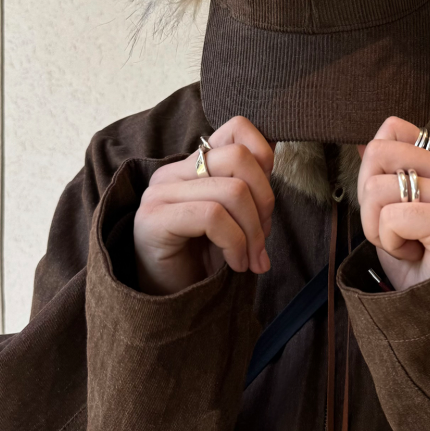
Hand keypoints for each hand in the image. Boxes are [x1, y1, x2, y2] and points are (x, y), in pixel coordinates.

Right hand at [133, 117, 274, 294]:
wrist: (167, 303)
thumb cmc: (202, 259)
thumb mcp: (234, 217)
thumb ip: (249, 187)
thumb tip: (275, 158)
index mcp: (194, 163)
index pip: (236, 127)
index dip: (265, 157)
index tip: (266, 200)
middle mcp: (173, 171)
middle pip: (240, 158)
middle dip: (265, 203)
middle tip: (261, 240)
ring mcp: (160, 193)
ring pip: (233, 190)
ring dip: (253, 233)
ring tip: (250, 258)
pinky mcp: (154, 219)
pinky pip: (213, 217)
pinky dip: (235, 244)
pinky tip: (235, 264)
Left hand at [357, 117, 429, 290]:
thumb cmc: (421, 261)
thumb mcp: (395, 209)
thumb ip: (384, 173)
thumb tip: (357, 141)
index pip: (394, 128)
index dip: (374, 163)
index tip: (389, 201)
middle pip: (377, 152)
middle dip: (368, 198)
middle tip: (393, 228)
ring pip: (377, 188)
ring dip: (377, 227)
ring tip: (404, 243)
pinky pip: (392, 217)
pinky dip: (389, 242)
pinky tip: (413, 253)